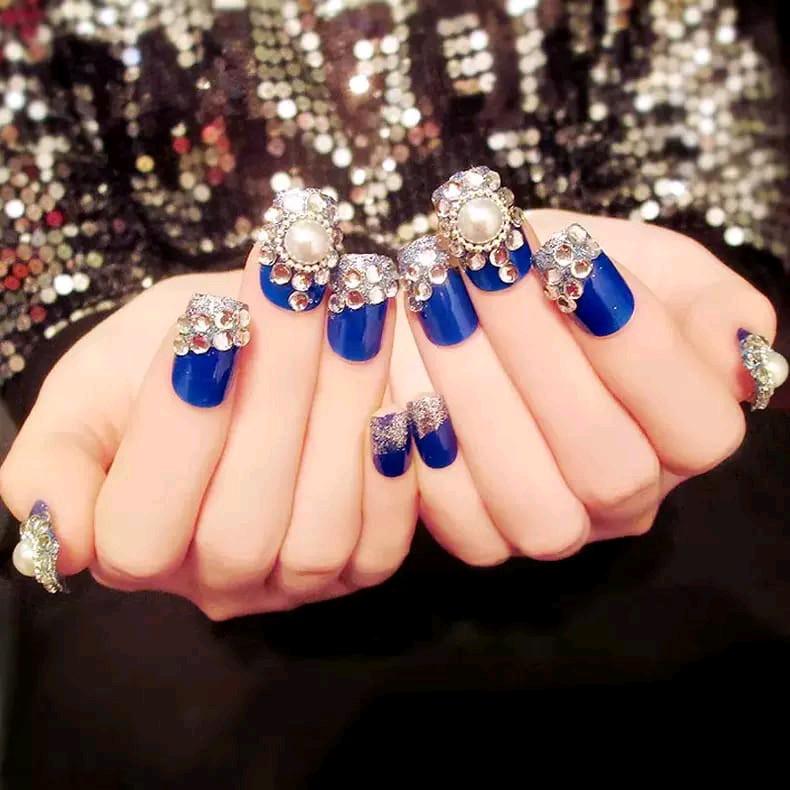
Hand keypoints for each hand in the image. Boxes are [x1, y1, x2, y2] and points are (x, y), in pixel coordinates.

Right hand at [1, 241, 417, 618]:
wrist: (256, 351)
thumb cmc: (164, 363)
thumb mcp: (90, 390)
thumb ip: (54, 462)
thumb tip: (56, 534)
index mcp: (129, 545)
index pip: (139, 529)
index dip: (179, 430)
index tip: (212, 320)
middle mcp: (211, 582)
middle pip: (240, 527)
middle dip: (274, 396)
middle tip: (302, 286)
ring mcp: (289, 584)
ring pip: (318, 534)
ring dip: (342, 413)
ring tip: (357, 311)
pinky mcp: (359, 569)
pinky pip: (382, 545)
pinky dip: (392, 469)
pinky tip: (396, 392)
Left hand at [390, 206, 777, 564]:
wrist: (481, 296)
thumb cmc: (565, 278)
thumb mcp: (654, 267)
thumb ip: (707, 305)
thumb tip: (734, 351)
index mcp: (686, 437)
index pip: (697, 427)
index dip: (637, 348)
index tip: (570, 259)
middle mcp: (629, 498)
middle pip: (608, 467)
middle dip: (540, 357)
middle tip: (485, 266)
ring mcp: (557, 527)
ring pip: (534, 505)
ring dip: (477, 397)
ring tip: (437, 303)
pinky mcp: (483, 536)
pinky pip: (463, 527)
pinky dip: (431, 455)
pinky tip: (410, 379)